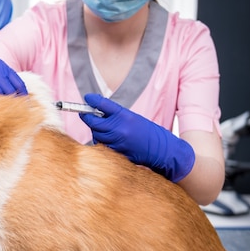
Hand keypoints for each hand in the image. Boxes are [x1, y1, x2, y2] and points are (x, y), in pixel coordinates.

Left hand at [80, 93, 194, 181]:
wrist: (163, 150)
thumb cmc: (149, 133)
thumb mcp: (134, 118)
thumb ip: (116, 115)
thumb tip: (97, 111)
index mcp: (125, 115)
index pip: (103, 104)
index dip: (92, 100)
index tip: (87, 98)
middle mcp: (119, 128)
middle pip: (94, 122)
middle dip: (89, 118)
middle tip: (86, 114)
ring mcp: (117, 141)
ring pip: (96, 135)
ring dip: (96, 131)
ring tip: (103, 129)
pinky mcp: (116, 152)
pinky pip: (102, 146)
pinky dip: (102, 142)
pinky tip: (109, 140)